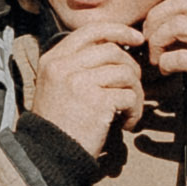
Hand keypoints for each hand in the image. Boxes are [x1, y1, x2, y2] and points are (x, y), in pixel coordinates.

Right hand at [29, 36, 146, 158]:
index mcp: (53, 59)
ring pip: (125, 72)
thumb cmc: (59, 123)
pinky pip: (129, 97)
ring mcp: (79, 82)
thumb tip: (117, 47)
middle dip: (131, 67)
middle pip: (113, 51)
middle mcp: (63, 66)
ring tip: (129, 109)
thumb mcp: (57, 85)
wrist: (50, 154)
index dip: (118, 30)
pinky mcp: (96, 102)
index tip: (136, 39)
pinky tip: (126, 124)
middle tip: (133, 87)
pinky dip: (134, 112)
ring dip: (135, 92)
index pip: (91, 31)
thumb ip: (78, 64)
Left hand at [140, 0, 186, 121]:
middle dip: (156, 20)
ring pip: (177, 26)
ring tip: (157, 57)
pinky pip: (179, 57)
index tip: (154, 25)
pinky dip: (166, 62)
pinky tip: (166, 69)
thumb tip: (169, 21)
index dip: (165, 10)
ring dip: (158, 41)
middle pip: (181, 6)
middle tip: (148, 38)